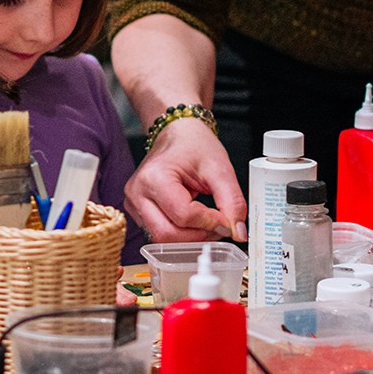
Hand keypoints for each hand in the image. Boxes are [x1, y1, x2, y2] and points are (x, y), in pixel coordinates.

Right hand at [123, 118, 246, 243]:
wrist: (176, 134)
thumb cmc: (194, 145)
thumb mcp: (220, 168)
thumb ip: (232, 202)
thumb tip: (238, 232)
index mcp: (154, 177)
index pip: (184, 215)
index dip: (210, 223)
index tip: (228, 221)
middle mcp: (137, 193)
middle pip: (168, 234)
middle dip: (199, 236)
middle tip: (220, 227)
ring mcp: (134, 204)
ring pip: (162, 239)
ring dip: (190, 239)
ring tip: (208, 224)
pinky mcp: (138, 212)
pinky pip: (159, 235)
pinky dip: (181, 234)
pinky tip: (195, 222)